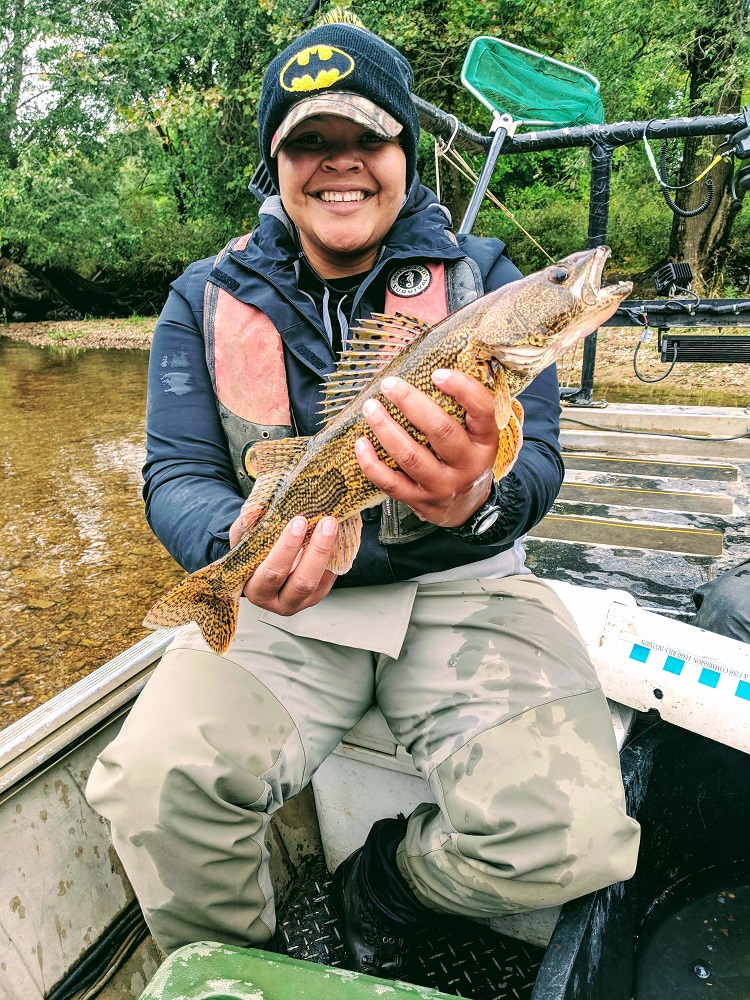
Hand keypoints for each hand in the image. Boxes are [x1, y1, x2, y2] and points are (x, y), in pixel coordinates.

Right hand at [231, 514, 338, 615]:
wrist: (260, 567)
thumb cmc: (250, 554)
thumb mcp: (242, 538)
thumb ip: (245, 525)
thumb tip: (254, 510)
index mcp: (256, 590)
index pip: (273, 573)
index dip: (286, 549)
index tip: (298, 522)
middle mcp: (278, 602)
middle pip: (302, 583)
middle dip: (317, 551)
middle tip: (326, 523)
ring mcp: (300, 602)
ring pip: (319, 582)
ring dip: (330, 553)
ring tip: (334, 527)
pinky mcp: (316, 596)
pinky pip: (330, 580)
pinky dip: (336, 558)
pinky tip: (340, 537)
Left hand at [355, 370, 497, 527]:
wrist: (467, 507)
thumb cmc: (467, 459)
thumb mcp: (478, 436)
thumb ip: (463, 408)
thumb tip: (433, 368)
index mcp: (485, 442)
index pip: (482, 410)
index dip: (462, 388)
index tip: (437, 373)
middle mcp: (467, 465)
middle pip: (440, 430)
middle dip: (410, 403)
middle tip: (389, 385)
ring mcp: (442, 485)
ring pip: (411, 456)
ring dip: (385, 428)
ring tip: (371, 407)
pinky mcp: (419, 500)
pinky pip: (390, 483)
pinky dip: (371, 463)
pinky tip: (361, 444)